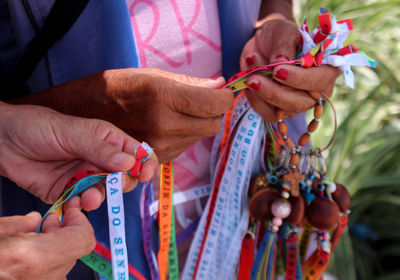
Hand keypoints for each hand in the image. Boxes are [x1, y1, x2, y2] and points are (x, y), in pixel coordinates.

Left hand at [0, 103, 157, 208]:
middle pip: (125, 177)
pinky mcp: (68, 192)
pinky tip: (75, 202)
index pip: (137, 152)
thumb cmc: (38, 127)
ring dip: (101, 197)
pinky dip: (82, 206)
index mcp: (107, 140)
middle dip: (123, 184)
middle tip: (115, 184)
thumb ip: (100, 149)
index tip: (145, 174)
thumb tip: (130, 163)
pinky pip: (83, 203)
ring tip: (88, 197)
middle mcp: (100, 159)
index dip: (146, 163)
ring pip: (105, 193)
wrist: (2, 141)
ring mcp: (85, 176)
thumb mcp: (72, 133)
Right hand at [0, 209, 94, 279]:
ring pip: (61, 266)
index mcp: (34, 257)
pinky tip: (23, 258)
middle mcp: (42, 278)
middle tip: (47, 222)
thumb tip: (32, 220)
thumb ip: (17, 223)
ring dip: (53, 250)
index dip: (80, 222)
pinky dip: (43, 265)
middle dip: (63, 233)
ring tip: (30, 240)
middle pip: (73, 251)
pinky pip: (49, 276)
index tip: (71, 213)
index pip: (84, 239)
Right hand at [13, 68, 233, 162]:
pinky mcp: (154, 161)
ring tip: (173, 112)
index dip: (224, 98)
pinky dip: (182, 137)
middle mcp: (163, 127)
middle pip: (212, 125)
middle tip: (199, 101)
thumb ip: (189, 83)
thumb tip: (220, 85)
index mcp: (163, 98)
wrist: (78, 117)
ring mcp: (159, 148)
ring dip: (195, 125)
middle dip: (211, 113)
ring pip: (198, 138)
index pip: (216, 104)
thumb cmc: (113, 88)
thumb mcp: (150, 75)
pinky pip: (183, 149)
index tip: (221, 93)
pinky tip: (164, 126)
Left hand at [239, 17, 340, 121]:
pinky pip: (268, 114)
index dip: (300, 79)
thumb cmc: (279, 35)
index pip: (320, 81)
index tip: (278, 71)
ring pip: (283, 112)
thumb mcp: (282, 32)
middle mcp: (315, 91)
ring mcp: (297, 103)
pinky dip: (255, 102)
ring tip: (250, 76)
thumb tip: (280, 61)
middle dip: (275, 92)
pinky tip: (248, 86)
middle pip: (300, 102)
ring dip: (262, 96)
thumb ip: (283, 45)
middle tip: (254, 79)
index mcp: (326, 68)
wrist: (263, 43)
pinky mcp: (279, 109)